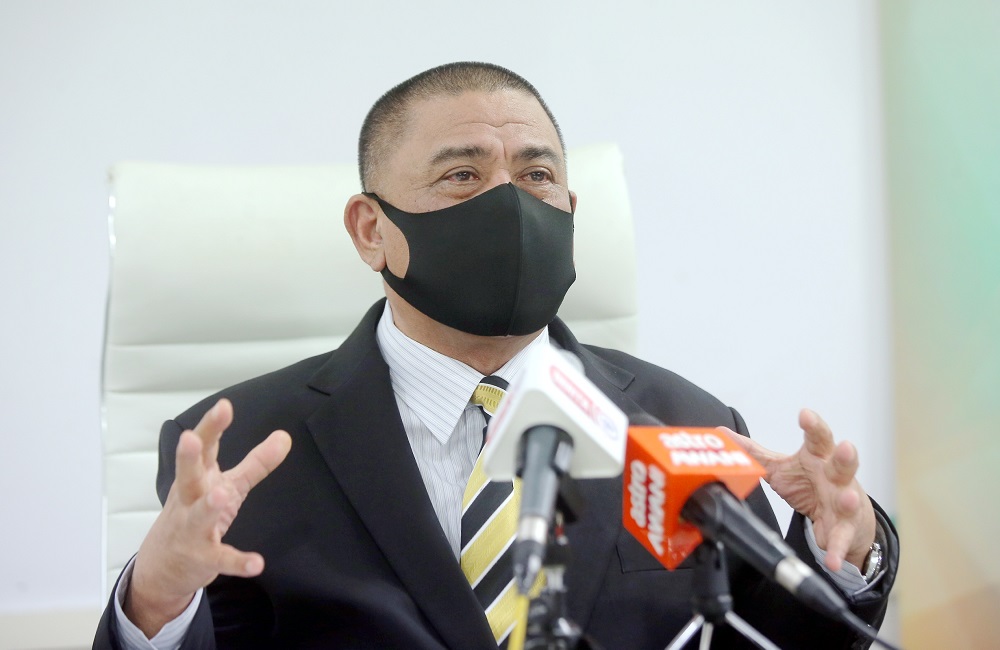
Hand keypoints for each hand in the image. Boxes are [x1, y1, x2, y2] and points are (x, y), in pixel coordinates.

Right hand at [125, 399, 291, 636]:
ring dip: (208, 506)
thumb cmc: (196, 512)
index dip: (211, 426)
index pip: (203, 447)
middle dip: (187, 457)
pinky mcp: (202, 557)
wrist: (164, 565)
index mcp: (198, 477)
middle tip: (189, 437)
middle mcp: (190, 499)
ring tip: (221, 495)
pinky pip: (220, 559)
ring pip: (198, 516)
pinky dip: (237, 561)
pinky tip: (256, 564)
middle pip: (187, 475)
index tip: (223, 406)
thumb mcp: (229, 484)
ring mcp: (192, 529)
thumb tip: (285, 437)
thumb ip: (256, 462)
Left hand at [721, 409, 875, 572]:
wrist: (841, 515)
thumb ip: (755, 453)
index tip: (805, 415)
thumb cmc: (812, 483)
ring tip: (845, 498)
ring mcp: (844, 503)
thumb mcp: (782, 467)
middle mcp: (835, 477)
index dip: (813, 426)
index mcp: (819, 458)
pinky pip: (840, 540)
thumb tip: (724, 434)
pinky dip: (836, 550)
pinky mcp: (845, 529)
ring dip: (848, 499)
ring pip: (849, 499)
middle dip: (845, 455)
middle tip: (844, 447)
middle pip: (842, 463)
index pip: (818, 438)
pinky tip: (833, 561)